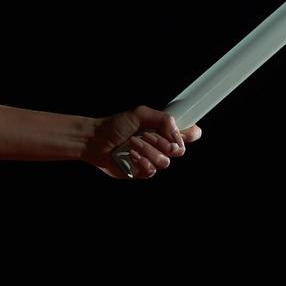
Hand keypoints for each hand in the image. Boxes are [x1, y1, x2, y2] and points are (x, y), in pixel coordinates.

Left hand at [84, 105, 203, 178]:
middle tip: (145, 134)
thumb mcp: (140, 114)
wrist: (95, 140)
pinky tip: (130, 154)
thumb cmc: (116, 125)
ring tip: (132, 142)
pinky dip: (141, 161)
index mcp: (164, 131)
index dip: (190, 135)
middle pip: (180, 151)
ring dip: (147, 150)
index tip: (182, 133)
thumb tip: (177, 133)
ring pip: (164, 162)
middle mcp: (161, 146)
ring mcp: (152, 160)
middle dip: (162, 142)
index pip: (190, 134)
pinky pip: (151, 171)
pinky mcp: (142, 172)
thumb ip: (163, 119)